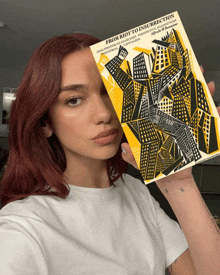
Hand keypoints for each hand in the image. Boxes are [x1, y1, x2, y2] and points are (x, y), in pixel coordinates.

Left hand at [121, 66, 218, 181]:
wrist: (171, 178)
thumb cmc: (155, 167)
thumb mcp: (140, 162)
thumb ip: (132, 156)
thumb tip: (125, 147)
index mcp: (156, 125)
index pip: (156, 104)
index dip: (158, 90)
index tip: (161, 77)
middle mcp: (170, 122)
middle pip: (177, 100)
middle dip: (186, 84)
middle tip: (192, 71)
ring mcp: (183, 127)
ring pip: (193, 108)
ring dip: (202, 95)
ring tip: (208, 86)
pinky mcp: (195, 135)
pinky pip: (206, 125)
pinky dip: (214, 117)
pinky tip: (218, 110)